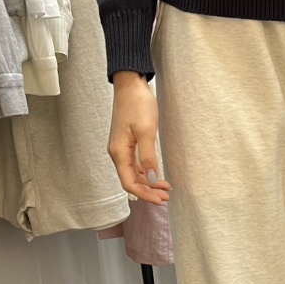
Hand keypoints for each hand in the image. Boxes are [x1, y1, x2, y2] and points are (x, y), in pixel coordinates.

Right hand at [108, 72, 171, 204]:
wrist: (131, 84)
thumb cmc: (137, 104)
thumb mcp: (146, 131)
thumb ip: (148, 157)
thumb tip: (150, 178)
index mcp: (119, 152)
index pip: (129, 183)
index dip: (144, 194)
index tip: (160, 199)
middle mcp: (117, 153)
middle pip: (131, 181)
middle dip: (149, 191)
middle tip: (166, 197)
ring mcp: (122, 149)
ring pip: (134, 174)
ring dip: (149, 183)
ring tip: (165, 189)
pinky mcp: (127, 144)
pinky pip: (135, 165)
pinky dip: (146, 173)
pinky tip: (157, 176)